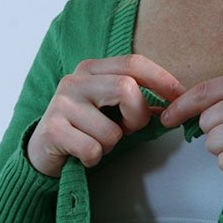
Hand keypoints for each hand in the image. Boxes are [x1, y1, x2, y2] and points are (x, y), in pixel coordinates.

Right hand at [27, 55, 184, 177]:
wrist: (42, 151)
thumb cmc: (83, 128)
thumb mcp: (111, 109)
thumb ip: (138, 101)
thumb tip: (176, 104)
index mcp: (92, 69)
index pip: (134, 63)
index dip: (162, 80)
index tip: (180, 99)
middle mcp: (75, 80)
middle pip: (126, 88)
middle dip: (137, 117)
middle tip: (129, 130)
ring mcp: (61, 103)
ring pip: (111, 130)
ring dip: (111, 145)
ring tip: (95, 142)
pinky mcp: (52, 129)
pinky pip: (93, 149)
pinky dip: (94, 158)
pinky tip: (81, 154)